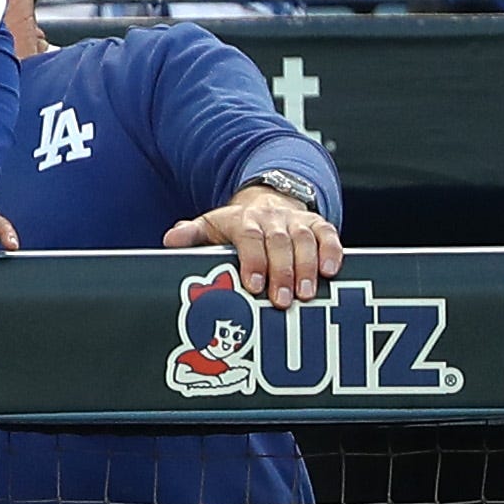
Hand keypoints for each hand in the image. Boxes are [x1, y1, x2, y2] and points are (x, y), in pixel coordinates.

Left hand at [163, 183, 341, 308]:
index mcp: (242, 220)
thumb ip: (192, 235)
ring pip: (305, 240)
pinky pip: (329, 234)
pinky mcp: (318, 225)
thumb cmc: (236, 226)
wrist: (266, 202)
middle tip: (281, 300)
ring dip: (306, 267)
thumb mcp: (210, 227)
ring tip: (306, 295)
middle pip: (278, 242)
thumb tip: (171, 240)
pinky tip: (331, 271)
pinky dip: (332, 251)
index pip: (248, 237)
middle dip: (281, 272)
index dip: (253, 260)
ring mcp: (296, 221)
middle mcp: (271, 218)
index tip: (253, 285)